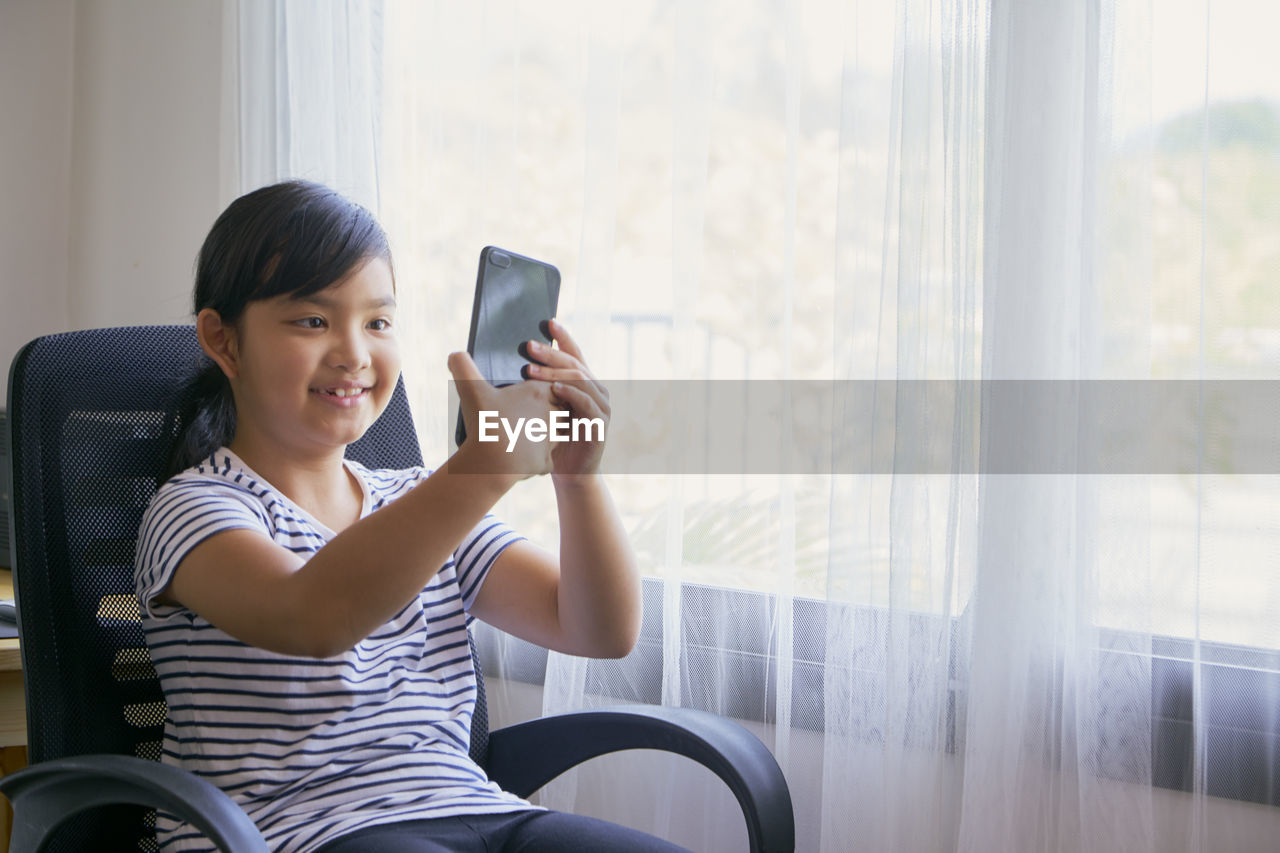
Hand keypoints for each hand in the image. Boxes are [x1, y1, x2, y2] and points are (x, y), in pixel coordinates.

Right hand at [448, 351, 554, 479]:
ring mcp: (550, 439)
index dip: (544, 390)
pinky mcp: (547, 460)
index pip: (554, 386)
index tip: (530, 395)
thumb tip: (455, 354)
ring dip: (546, 434)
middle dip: (550, 412)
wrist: (493, 461)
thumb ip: (463, 366)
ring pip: (557, 434)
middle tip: (531, 414)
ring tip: (528, 434)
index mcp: (538, 393)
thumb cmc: (485, 422)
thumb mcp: (471, 390)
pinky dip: (535, 457)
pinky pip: (545, 457)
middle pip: (560, 409)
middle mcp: (551, 415)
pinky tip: (523, 456)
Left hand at [522, 319, 609, 476]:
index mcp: (583, 384)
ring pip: (580, 380)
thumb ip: (539, 388)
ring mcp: (601, 406)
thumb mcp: (545, 409)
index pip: (574, 354)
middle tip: (528, 346)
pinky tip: (554, 389)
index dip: (563, 338)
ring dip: (554, 373)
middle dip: (551, 354)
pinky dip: (570, 394)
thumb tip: (512, 366)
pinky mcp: (600, 424)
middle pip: (574, 364)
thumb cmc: (554, 440)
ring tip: (531, 370)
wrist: (570, 473)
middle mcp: (597, 390)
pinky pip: (587, 403)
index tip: (548, 322)